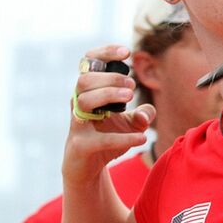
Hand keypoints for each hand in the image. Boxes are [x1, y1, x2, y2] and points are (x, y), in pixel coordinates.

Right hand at [64, 45, 152, 185]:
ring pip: (84, 100)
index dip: (104, 53)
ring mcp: (77, 125)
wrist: (89, 169)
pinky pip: (98, 139)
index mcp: (89, 93)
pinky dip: (123, 138)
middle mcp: (79, 105)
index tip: (126, 52)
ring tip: (130, 99)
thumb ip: (144, 113)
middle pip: (85, 80)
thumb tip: (145, 113)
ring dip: (108, 95)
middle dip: (111, 79)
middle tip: (131, 88)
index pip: (88, 64)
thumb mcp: (133, 123)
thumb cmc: (108, 137)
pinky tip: (142, 138)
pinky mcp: (80, 146)